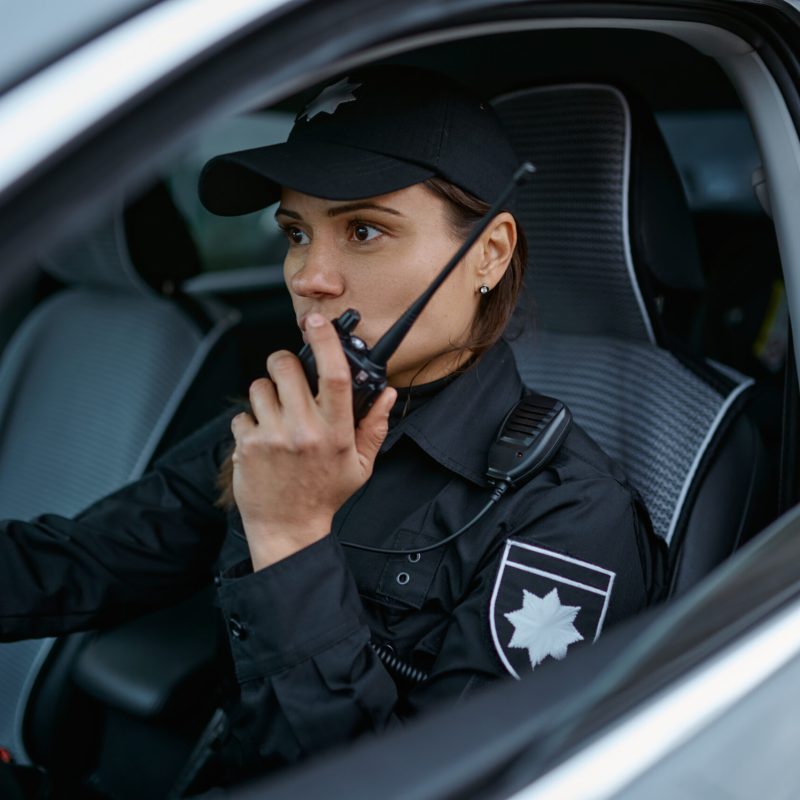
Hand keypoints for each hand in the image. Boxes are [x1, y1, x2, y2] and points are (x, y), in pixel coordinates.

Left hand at [230, 313, 396, 569]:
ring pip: (259, 386)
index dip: (325, 341)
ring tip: (276, 415)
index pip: (334, 375)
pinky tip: (262, 439)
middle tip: (288, 375)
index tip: (317, 322)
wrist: (288, 530)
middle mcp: (304, 431)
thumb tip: (388, 395)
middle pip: (286, 367)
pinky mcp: (247, 446)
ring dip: (266, 393)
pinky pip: (241, 414)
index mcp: (336, 432)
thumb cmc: (326, 495)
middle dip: (284, 362)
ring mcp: (273, 438)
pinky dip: (249, 422)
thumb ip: (375, 426)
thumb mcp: (361, 465)